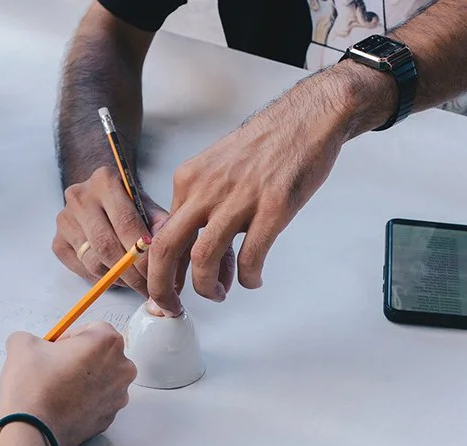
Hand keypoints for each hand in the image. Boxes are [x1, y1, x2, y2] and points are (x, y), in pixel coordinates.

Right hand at [0, 322, 135, 445]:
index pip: (92, 328)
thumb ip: (32, 337)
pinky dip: (84, 400)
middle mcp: (121, 369)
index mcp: (107, 343)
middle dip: (80, 358)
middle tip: (55, 367)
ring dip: (83, 379)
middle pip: (101, 354)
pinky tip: (62, 404)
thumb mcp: (22, 346)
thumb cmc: (33, 387)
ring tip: (56, 388)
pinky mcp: (109, 418)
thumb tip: (32, 344)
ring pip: (101, 379)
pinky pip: (97, 401)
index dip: (69, 337)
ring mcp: (118, 396)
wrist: (32, 431)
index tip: (55, 348)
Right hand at [54, 166, 170, 296]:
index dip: (143, 255)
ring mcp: (64, 219)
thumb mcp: (150, 208)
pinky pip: (81, 270)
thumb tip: (172, 260)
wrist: (100, 196)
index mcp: (106, 180)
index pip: (126, 224)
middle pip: (106, 246)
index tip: (158, 276)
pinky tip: (116, 277)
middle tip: (149, 289)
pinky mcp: (57, 241)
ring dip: (118, 279)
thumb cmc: (130, 205)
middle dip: (132, 274)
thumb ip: (163, 228)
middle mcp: (80, 196)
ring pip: (93, 261)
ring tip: (135, 282)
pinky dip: (101, 279)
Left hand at [147, 63, 388, 314]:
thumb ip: (205, 210)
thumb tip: (203, 257)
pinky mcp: (273, 207)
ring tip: (219, 294)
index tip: (168, 288)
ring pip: (203, 257)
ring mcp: (240, 198)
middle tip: (172, 307)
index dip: (161, 269)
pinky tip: (253, 280)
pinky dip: (248, 277)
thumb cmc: (265, 147)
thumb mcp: (218, 170)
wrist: (306, 119)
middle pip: (167, 248)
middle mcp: (206, 189)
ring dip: (207, 286)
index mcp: (189, 180)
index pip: (160, 233)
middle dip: (163, 287)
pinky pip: (250, 256)